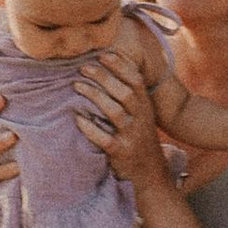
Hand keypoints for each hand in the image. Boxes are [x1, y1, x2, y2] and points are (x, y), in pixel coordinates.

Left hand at [67, 36, 166, 189]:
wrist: (150, 172)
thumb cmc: (140, 137)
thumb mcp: (142, 114)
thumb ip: (131, 95)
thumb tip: (109, 66)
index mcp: (145, 106)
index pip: (136, 80)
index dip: (120, 65)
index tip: (102, 54)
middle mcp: (141, 119)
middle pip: (124, 92)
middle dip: (104, 77)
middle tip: (83, 67)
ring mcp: (132, 136)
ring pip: (114, 112)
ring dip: (95, 96)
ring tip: (77, 86)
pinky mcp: (122, 152)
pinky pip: (105, 139)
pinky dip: (90, 128)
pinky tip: (77, 118)